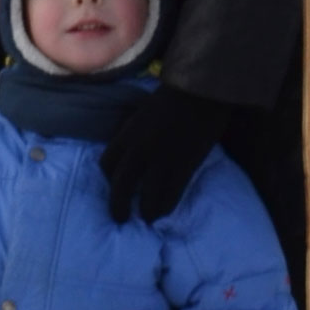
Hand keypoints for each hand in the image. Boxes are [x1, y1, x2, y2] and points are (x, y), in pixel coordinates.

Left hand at [101, 84, 242, 225]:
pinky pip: (171, 195)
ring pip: (146, 197)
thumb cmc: (174, 97)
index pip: (107, 164)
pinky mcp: (184, 168)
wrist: (202, 91)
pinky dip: (166, 207)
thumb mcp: (142, 113)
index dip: (108, 179)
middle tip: (120, 217)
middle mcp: (139, 151)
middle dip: (118, 206)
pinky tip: (165, 211)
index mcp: (127, 134)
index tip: (114, 184)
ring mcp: (162, 161)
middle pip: (120, 187)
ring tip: (147, 218)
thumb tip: (131, 151)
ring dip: (145, 211)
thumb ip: (134, 133)